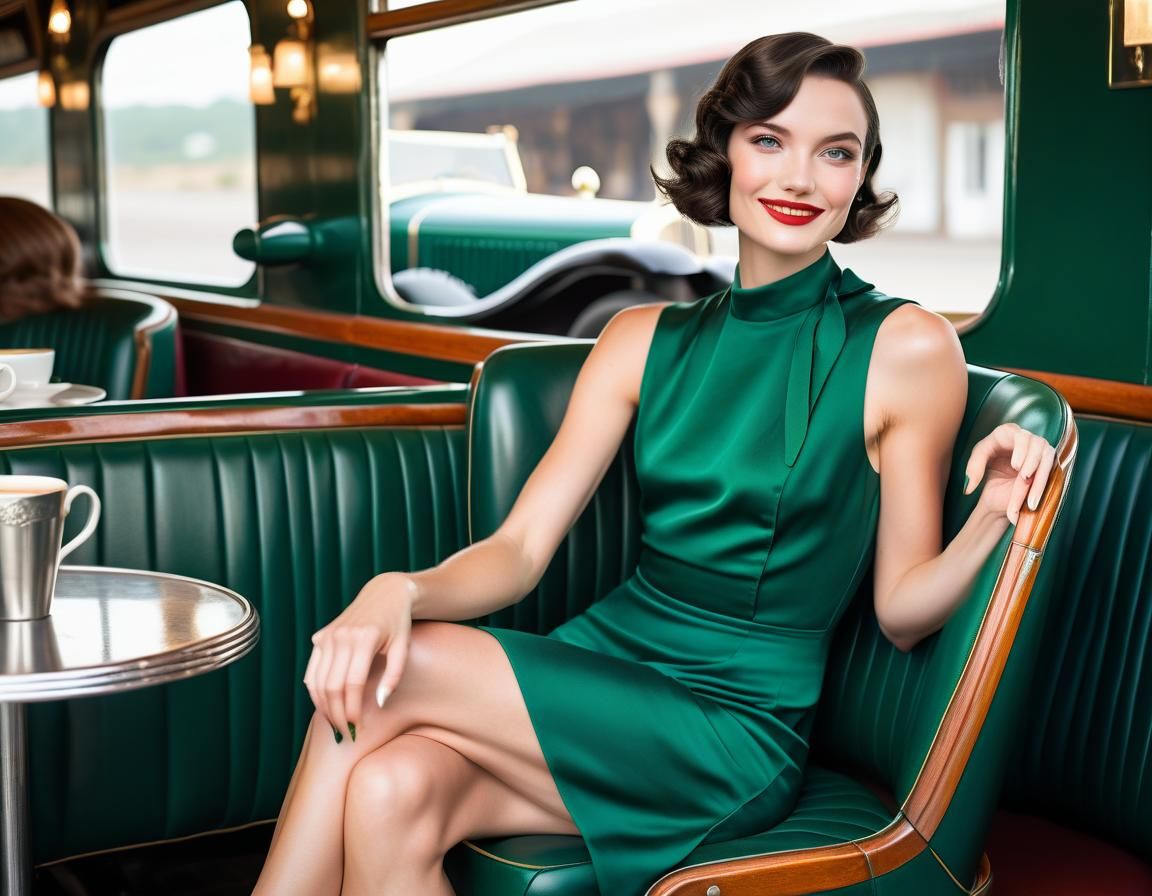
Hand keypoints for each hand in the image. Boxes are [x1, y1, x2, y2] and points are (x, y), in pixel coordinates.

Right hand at [302, 572, 417, 741]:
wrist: (385, 593)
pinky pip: (312, 671)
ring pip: (317, 681)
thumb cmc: (399, 623)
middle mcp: (341, 636)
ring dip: (323, 707)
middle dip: (336, 714)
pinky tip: (325, 706)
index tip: (357, 728)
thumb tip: (379, 704)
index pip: (352, 684)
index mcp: (364, 638)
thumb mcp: (403, 647)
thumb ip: (394, 676)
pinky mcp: (320, 637)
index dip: (352, 709)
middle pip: (332, 686)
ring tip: (336, 724)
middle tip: (345, 733)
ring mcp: (327, 636)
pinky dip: (315, 691)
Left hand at [963, 422, 1055, 525]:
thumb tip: (969, 487)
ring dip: (1040, 479)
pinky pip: (1053, 472)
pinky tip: (1034, 502)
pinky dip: (1043, 487)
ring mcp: (1042, 450)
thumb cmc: (989, 468)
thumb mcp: (977, 466)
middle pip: (1037, 444)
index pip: (1017, 434)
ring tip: (1030, 501)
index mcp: (1007, 433)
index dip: (1021, 449)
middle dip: (1032, 462)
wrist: (999, 485)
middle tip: (1024, 478)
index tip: (1016, 465)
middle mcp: (1028, 438)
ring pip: (1047, 459)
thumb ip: (973, 470)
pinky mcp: (1050, 464)